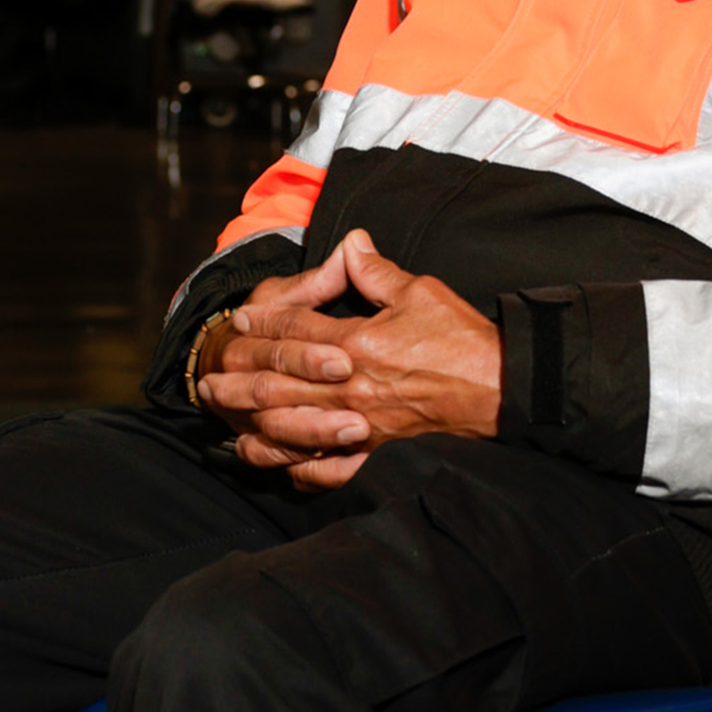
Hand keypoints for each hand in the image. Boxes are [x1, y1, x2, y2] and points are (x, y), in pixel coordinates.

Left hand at [198, 230, 501, 489]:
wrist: (502, 388)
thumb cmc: (463, 339)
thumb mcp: (419, 292)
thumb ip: (376, 271)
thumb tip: (352, 243)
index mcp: (355, 342)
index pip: (294, 327)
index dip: (263, 321)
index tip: (239, 320)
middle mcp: (347, 386)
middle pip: (277, 381)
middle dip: (239, 379)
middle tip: (209, 381)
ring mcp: (359, 424)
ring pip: (291, 426)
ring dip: (253, 425)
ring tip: (225, 425)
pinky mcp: (377, 451)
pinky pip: (328, 467)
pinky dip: (298, 467)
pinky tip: (278, 465)